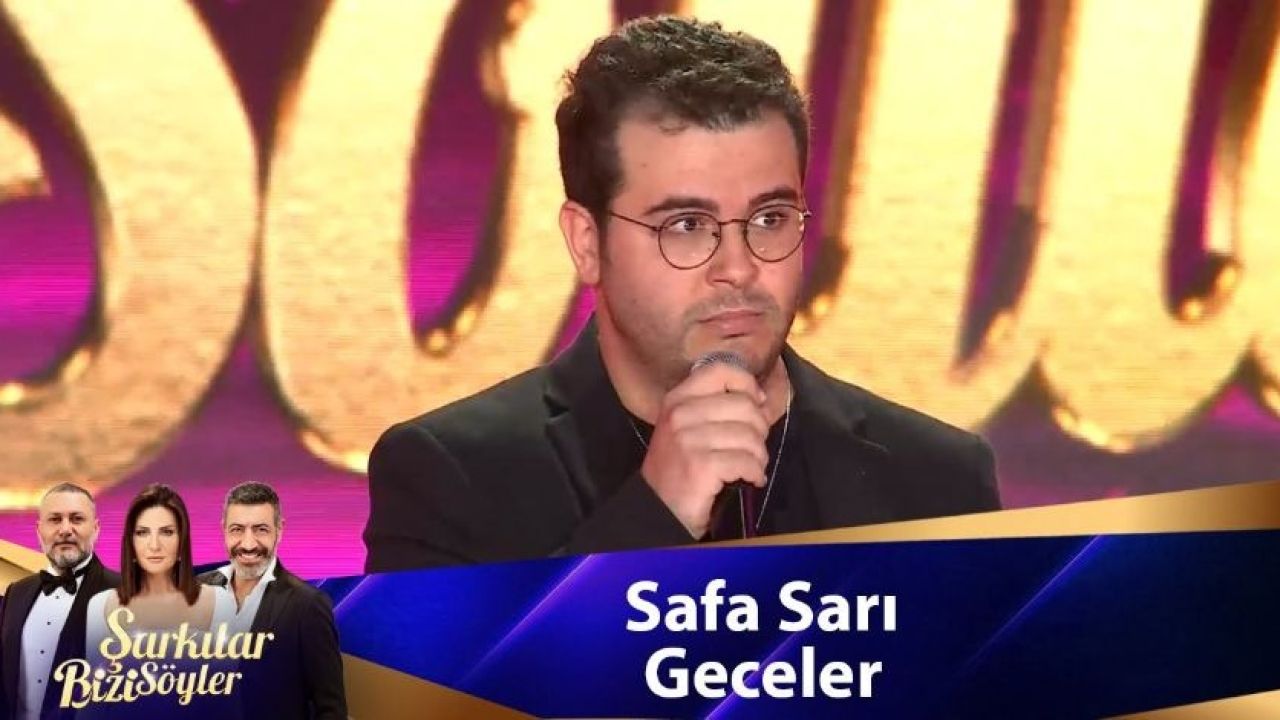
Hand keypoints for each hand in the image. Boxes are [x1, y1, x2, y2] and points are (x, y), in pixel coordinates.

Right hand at [640, 362, 768, 537]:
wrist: (658, 510)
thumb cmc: (679, 468)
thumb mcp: (687, 427)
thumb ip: (715, 406)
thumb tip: (758, 397)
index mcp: (677, 399)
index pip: (721, 371)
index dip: (747, 384)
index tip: (756, 403)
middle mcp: (680, 414)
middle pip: (744, 405)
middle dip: (759, 430)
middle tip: (752, 448)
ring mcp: (688, 439)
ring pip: (750, 436)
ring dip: (758, 456)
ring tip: (750, 467)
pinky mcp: (701, 466)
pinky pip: (747, 461)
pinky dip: (755, 474)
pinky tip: (749, 480)